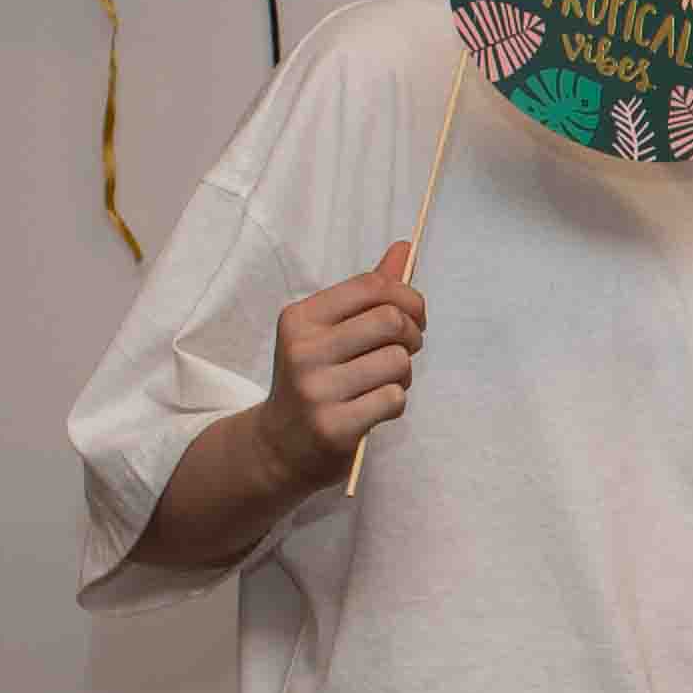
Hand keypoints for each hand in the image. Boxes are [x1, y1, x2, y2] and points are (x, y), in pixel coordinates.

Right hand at [264, 246, 424, 487]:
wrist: (279, 444)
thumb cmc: (317, 378)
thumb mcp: (329, 331)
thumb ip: (368, 292)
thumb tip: (405, 248)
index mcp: (301, 318)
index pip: (372, 286)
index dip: (409, 298)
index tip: (413, 317)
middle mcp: (303, 349)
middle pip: (391, 320)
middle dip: (413, 334)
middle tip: (405, 350)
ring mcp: (316, 389)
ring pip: (398, 361)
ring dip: (404, 373)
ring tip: (383, 382)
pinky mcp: (333, 426)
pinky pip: (394, 399)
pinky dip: (395, 402)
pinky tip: (373, 407)